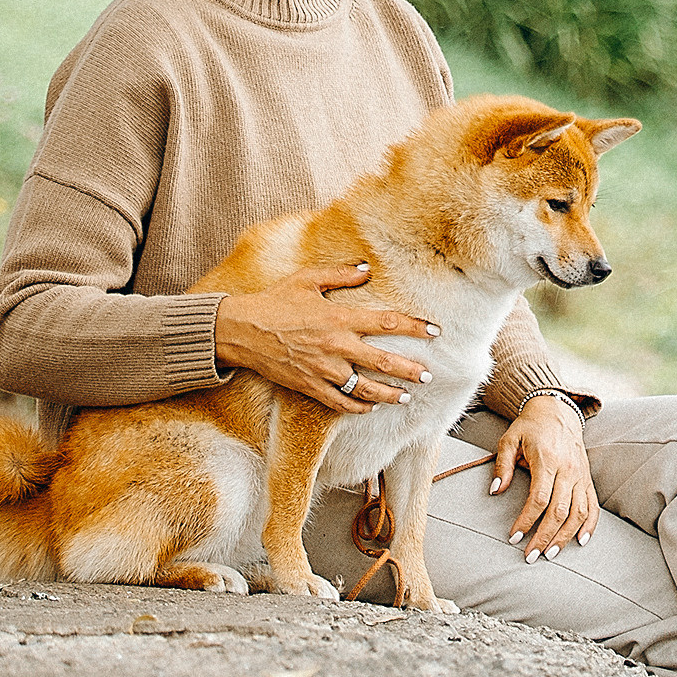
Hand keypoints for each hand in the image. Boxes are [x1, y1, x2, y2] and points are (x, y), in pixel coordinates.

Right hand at [213, 262, 437, 414]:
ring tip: (406, 396)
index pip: (386, 323)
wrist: (242, 331)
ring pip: (365, 388)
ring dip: (389, 394)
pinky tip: (371, 407)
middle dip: (409, 370)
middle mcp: (336, 346)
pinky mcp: (310, 386)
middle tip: (428, 375)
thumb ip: (341, 274)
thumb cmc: (275, 301)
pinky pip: (340, 403)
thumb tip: (367, 269)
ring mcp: (323, 370)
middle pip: (382, 361)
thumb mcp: (308, 279)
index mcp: (339, 317)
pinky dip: (358, 407)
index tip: (434, 332)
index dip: (414, 327)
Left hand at [491, 394, 597, 560]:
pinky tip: (581, 541)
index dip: (527, 521)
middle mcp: (568, 469)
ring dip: (565, 537)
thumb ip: (503, 465)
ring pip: (578, 512)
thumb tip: (496, 491)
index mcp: (547, 459)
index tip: (514, 537)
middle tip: (530, 556)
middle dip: (545, 537)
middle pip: (559, 511)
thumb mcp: (510, 439)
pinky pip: (593, 505)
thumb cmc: (530, 427)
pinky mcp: (587, 478)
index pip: (539, 498)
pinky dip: (590, 525)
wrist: (558, 409)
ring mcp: (580, 475)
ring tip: (550, 554)